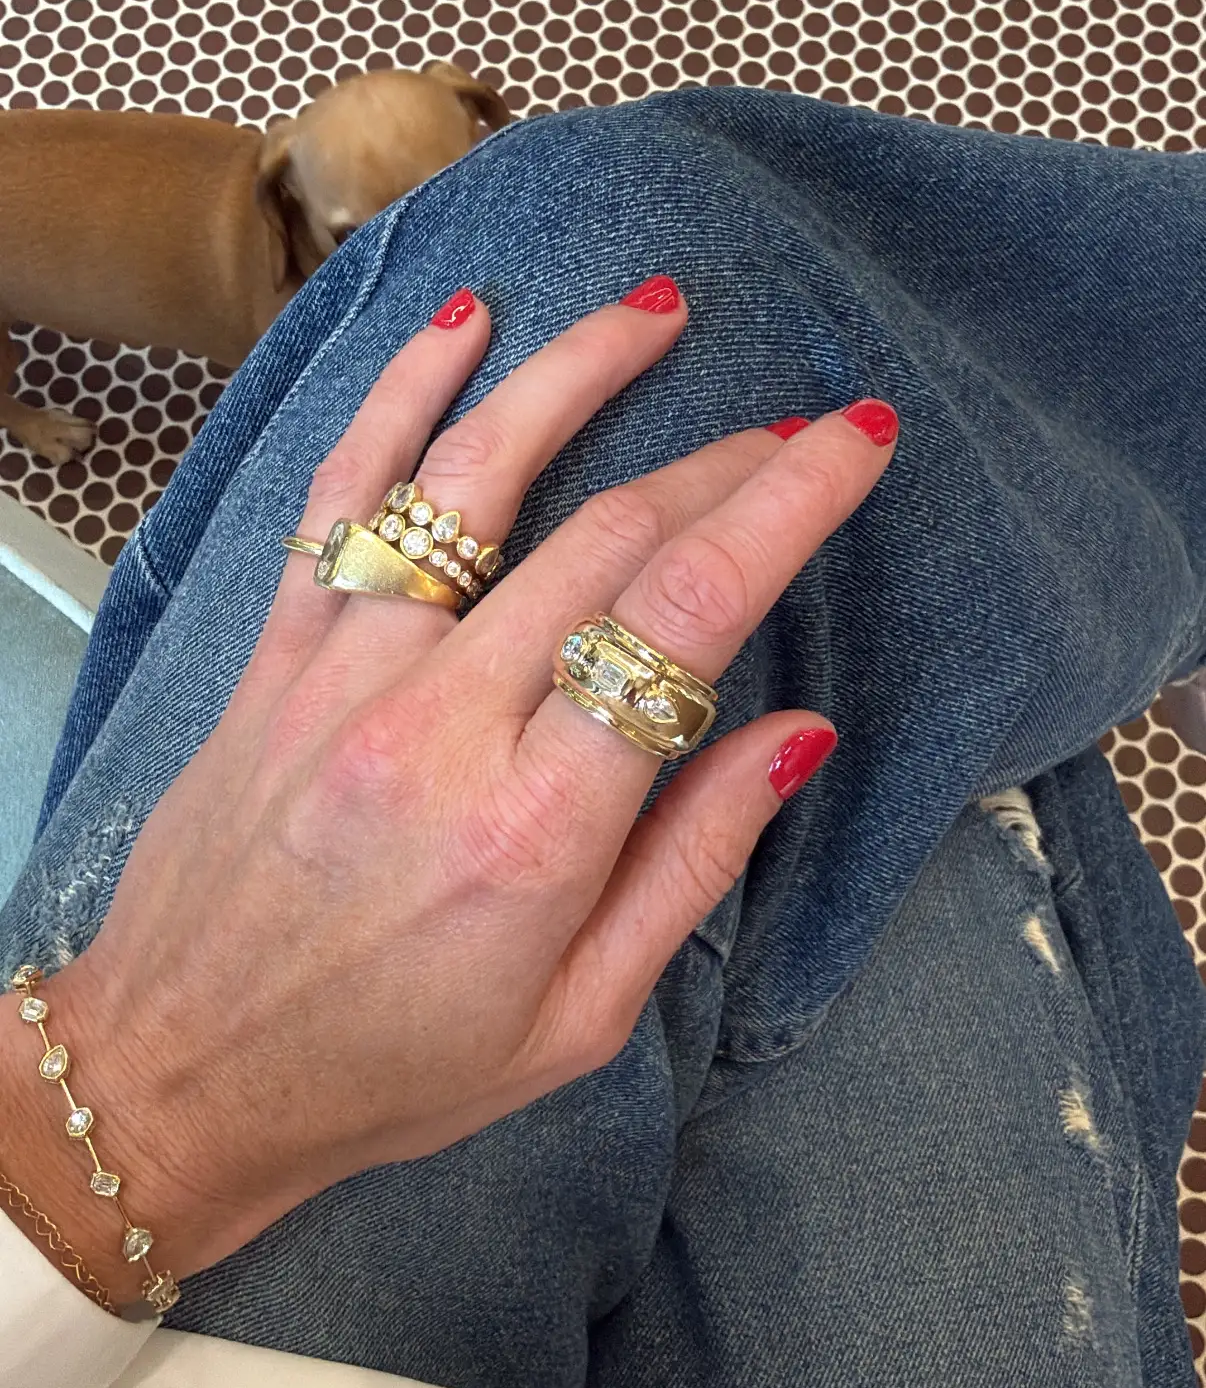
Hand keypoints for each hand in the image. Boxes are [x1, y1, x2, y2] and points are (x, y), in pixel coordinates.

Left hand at [26, 281, 897, 1294]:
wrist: (179, 1076)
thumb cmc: (390, 1068)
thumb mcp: (580, 1019)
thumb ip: (693, 864)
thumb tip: (798, 733)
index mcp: (536, 830)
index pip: (685, 619)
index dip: (785, 509)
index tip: (854, 444)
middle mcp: (439, 728)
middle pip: (607, 537)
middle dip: (723, 462)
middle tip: (797, 427)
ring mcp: (343, 676)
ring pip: (475, 478)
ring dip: (577, 376)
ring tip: (656, 311)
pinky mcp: (277, 656)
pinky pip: (343, 495)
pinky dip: (402, 394)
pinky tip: (463, 323)